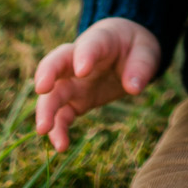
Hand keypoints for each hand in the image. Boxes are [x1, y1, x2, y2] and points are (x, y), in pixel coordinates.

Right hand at [33, 17, 160, 151]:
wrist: (126, 52)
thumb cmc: (134, 47)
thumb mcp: (146, 51)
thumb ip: (141, 67)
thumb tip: (133, 87)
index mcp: (99, 40)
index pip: (89, 45)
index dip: (84, 55)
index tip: (82, 71)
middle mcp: (77, 60)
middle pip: (56, 63)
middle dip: (47, 74)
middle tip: (42, 88)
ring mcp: (73, 81)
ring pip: (53, 93)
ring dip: (46, 111)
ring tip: (42, 130)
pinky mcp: (74, 100)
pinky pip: (62, 114)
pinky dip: (58, 129)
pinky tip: (61, 146)